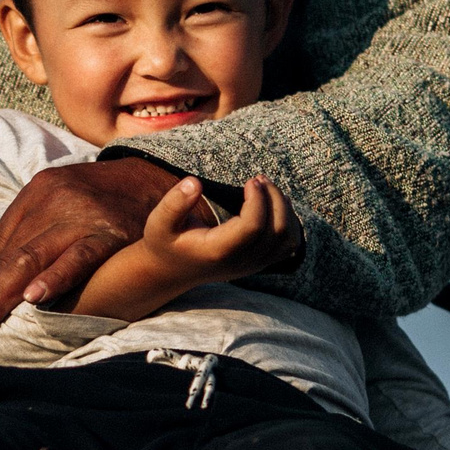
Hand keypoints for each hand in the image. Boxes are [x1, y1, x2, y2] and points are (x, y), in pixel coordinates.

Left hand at [0, 159, 177, 332]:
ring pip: (35, 256)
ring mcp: (81, 215)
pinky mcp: (109, 232)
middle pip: (15, 250)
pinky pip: (77, 259)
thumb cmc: (103, 198)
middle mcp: (56, 199)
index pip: (5, 237)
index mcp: (40, 190)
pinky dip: (54, 278)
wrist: (157, 178)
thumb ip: (24, 229)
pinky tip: (36, 298)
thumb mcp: (61, 199)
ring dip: (9, 290)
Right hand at [140, 173, 300, 283]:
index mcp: (218, 251)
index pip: (253, 227)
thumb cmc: (165, 241)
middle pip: (276, 231)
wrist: (171, 270)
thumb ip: (174, 203)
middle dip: (274, 199)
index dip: (258, 200)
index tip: (250, 180)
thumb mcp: (159, 222)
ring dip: (285, 209)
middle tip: (259, 179)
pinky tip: (275, 205)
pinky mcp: (259, 263)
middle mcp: (240, 262)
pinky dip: (290, 223)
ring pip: (288, 239)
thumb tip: (194, 182)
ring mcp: (252, 265)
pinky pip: (289, 246)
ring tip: (268, 188)